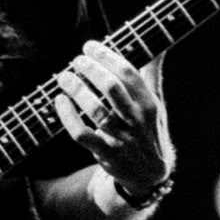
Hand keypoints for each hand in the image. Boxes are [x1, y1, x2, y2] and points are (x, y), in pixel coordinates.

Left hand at [52, 41, 170, 194]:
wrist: (150, 174)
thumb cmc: (149, 130)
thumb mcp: (156, 102)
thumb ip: (152, 72)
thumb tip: (159, 45)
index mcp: (149, 103)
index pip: (128, 72)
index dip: (107, 56)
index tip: (90, 46)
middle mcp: (136, 119)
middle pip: (111, 88)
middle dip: (91, 69)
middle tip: (76, 60)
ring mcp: (121, 137)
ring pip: (95, 110)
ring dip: (77, 90)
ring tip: (63, 77)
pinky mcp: (105, 153)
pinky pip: (82, 133)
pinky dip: (67, 117)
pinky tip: (60, 101)